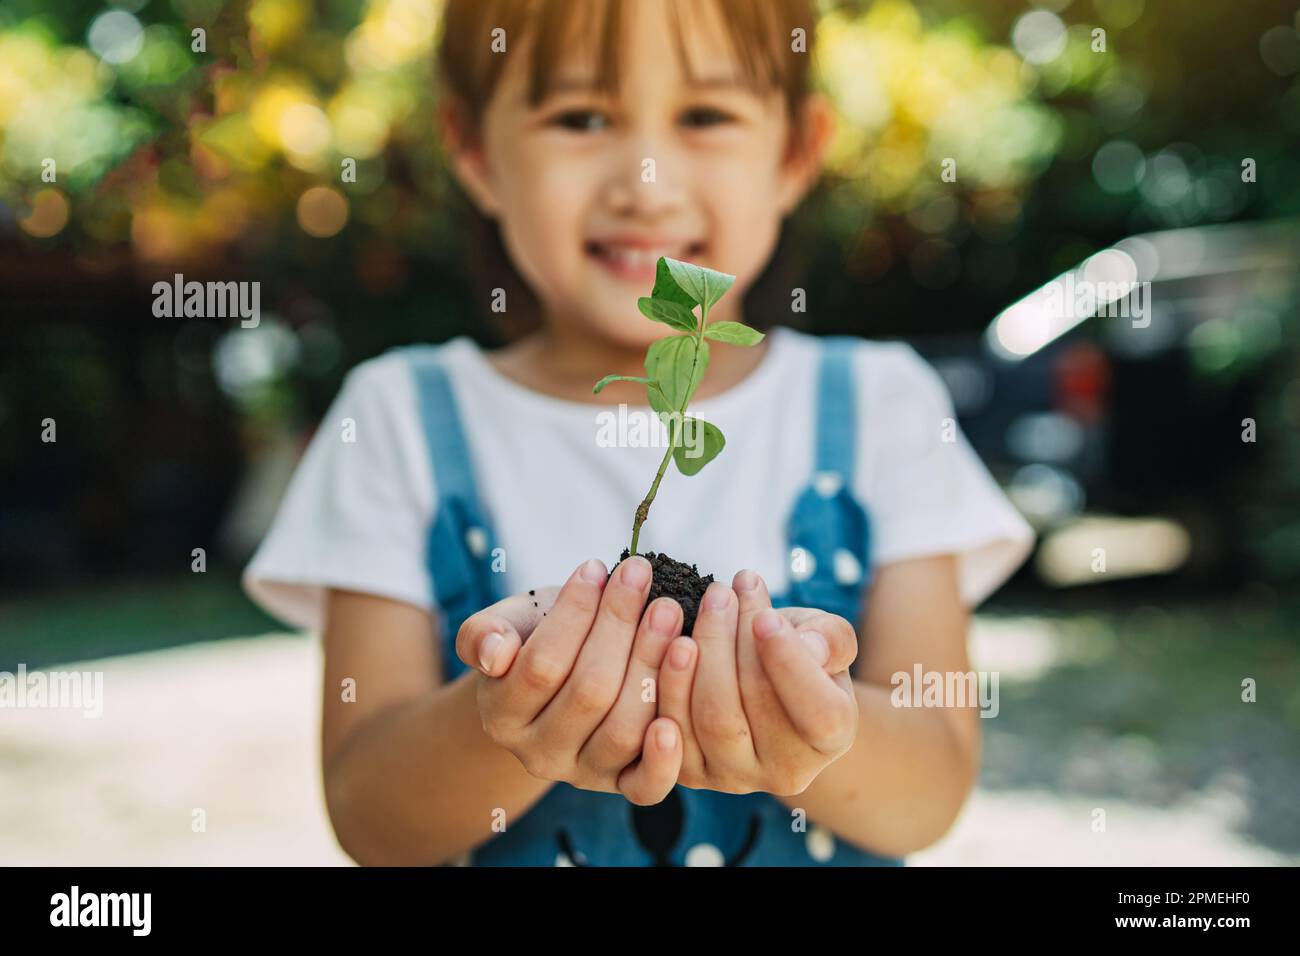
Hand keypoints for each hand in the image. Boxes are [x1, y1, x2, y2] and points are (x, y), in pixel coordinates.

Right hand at [455, 556, 686, 804]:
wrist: (565, 670)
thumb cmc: (539, 637)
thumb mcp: (506, 624)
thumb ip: (484, 633)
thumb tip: (495, 652)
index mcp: (502, 715)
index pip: (542, 665)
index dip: (573, 614)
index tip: (597, 567)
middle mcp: (540, 753)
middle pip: (589, 693)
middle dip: (619, 627)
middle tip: (642, 578)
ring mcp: (584, 773)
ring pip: (622, 729)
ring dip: (653, 666)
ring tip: (668, 613)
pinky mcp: (624, 784)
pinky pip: (644, 788)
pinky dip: (663, 760)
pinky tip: (674, 722)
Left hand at [655, 570, 858, 795]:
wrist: (761, 679)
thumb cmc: (800, 651)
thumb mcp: (826, 636)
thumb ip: (829, 638)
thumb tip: (807, 645)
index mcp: (832, 738)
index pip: (818, 712)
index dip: (790, 664)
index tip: (766, 617)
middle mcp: (786, 770)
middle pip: (753, 707)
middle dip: (729, 640)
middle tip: (721, 591)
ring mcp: (735, 777)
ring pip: (708, 718)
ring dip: (698, 652)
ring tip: (700, 607)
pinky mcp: (691, 773)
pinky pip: (670, 729)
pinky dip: (666, 680)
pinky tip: (670, 639)